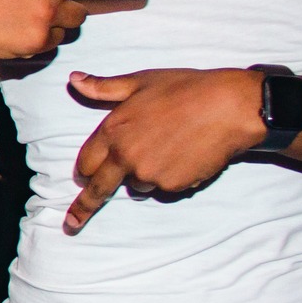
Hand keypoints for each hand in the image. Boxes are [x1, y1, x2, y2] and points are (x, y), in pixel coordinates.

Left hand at [64, 68, 265, 231]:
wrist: (229, 106)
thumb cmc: (185, 88)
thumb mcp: (139, 82)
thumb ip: (103, 87)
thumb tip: (74, 80)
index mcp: (113, 131)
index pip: (86, 161)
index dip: (84, 169)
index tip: (81, 177)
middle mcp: (126, 157)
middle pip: (98, 189)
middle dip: (83, 208)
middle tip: (72, 223)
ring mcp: (150, 174)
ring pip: (137, 185)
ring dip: (142, 176)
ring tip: (166, 148)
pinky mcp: (174, 185)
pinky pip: (164, 187)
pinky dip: (169, 177)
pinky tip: (184, 155)